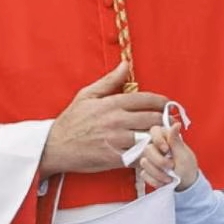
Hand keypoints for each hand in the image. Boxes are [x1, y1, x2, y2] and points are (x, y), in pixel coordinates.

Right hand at [40, 62, 169, 176]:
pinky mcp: (115, 158)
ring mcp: (116, 140)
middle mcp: (116, 121)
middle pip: (152, 118)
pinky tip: (151, 152)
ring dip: (159, 138)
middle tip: (168, 122)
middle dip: (164, 120)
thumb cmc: (71, 121)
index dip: (161, 101)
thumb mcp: (86, 95)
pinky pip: (139, 156)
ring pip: (149, 137)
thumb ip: (109, 81)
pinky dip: (149, 154)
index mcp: (111, 104)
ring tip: (163, 137)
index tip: (167, 104)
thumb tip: (125, 65)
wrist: (55, 146)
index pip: (145, 99)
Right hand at [137, 123, 197, 190]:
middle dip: (159, 161)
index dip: (158, 140)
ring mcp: (149, 159)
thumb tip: (176, 124)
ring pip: (144, 162)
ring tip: (169, 177)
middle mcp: (155, 147)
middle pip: (147, 149)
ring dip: (158, 173)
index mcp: (165, 139)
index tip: (166, 150)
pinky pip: (144, 174)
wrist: (185, 184)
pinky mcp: (145, 170)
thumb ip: (176, 140)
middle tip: (171, 166)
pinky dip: (155, 180)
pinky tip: (164, 182)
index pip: (154, 130)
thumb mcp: (184, 154)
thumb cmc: (187, 168)